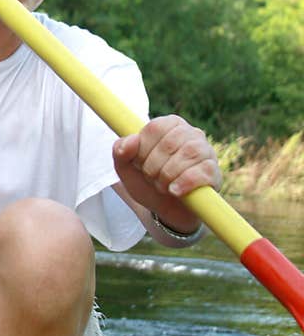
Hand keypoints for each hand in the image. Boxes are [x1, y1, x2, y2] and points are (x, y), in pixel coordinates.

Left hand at [113, 115, 221, 232]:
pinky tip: (175, 191)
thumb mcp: (126, 168)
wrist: (166, 210)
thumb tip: (132, 140)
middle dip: (153, 166)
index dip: (143, 149)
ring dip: (168, 174)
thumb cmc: (147, 182)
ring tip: (162, 186)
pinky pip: (203, 171)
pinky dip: (184, 182)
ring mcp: (206, 151)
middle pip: (171, 142)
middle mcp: (190, 133)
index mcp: (168, 125)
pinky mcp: (214, 171)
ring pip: (189, 153)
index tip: (139, 164)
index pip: (155, 127)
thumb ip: (120, 151)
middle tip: (151, 178)